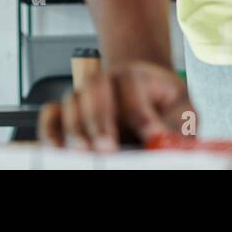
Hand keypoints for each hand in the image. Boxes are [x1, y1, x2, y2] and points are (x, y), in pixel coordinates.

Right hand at [38, 61, 195, 149]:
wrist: (147, 95)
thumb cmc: (164, 106)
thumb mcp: (182, 112)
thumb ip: (177, 127)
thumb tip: (164, 143)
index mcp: (137, 76)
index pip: (132, 84)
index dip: (140, 112)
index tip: (151, 135)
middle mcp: (106, 82)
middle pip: (94, 87)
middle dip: (100, 120)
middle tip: (108, 148)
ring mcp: (84, 96)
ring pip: (71, 102)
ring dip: (76, 129)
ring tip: (85, 154)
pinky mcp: (68, 114)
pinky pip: (50, 117)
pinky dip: (50, 132)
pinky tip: (60, 150)